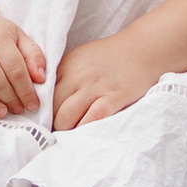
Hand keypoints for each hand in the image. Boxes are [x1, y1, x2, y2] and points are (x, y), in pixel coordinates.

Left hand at [52, 36, 176, 129]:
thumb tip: (46, 99)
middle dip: (51, 122)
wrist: (144, 50)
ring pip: (66, 117)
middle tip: (54, 133)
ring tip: (68, 137)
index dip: (41, 109)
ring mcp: (95, 87)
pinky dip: (84, 130)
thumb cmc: (112, 57)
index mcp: (67, 65)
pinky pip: (91, 119)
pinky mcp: (113, 98)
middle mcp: (77, 76)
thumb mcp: (81, 58)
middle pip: (52, 107)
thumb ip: (64, 75)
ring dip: (65, 130)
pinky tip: (84, 136)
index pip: (43, 92)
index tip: (43, 120)